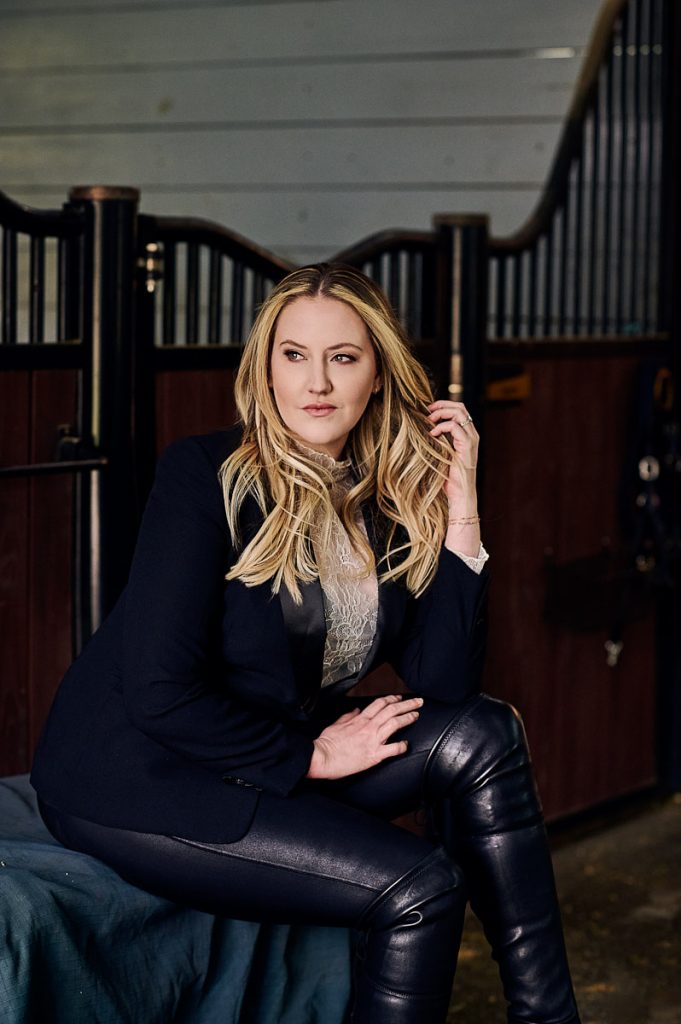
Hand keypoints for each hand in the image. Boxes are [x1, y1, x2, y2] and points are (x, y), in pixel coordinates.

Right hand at [306, 695, 422, 779]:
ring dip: (408, 717)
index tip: (399, 698)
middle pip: (392, 709)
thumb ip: (348, 716)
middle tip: (418, 702)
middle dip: (407, 704)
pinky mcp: (374, 755)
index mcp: (359, 719)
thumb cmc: (326, 743)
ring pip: (395, 723)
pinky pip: (393, 749)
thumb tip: (355, 710)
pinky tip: (407, 744)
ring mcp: (373, 740)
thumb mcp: (336, 724)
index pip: (380, 703)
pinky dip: (402, 746)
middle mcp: (368, 727)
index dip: (392, 699)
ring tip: (416, 715)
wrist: (322, 757)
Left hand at [426, 401, 478, 504]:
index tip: (428, 409)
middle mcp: (472, 434)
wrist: (459, 494)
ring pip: (459, 412)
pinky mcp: (467, 446)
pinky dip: (441, 427)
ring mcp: (471, 439)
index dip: (443, 405)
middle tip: (426, 410)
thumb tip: (422, 428)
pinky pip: (455, 426)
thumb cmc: (448, 476)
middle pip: (460, 406)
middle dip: (442, 405)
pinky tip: (432, 434)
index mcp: (467, 434)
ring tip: (428, 420)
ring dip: (441, 413)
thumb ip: (439, 439)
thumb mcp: (442, 452)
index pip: (459, 409)